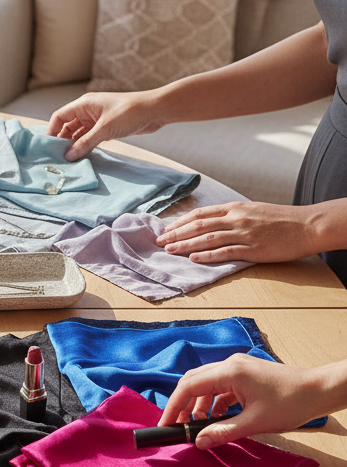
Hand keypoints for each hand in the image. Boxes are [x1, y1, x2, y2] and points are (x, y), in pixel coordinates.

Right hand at [45, 90, 163, 160]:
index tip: (47, 147)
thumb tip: (68, 156)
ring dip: (74, 145)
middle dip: (62, 141)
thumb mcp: (105, 129)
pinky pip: (89, 137)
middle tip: (57, 157)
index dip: (51, 131)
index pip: (59, 117)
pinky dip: (85, 146)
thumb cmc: (130, 113)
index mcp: (84, 104)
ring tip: (68, 160)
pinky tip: (82, 156)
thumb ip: (85, 143)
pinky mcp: (106, 127)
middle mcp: (88, 110)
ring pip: (78, 133)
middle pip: (67, 126)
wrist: (156, 110)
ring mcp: (97, 119)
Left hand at [156, 202, 319, 264]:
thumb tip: (211, 223)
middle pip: (198, 225)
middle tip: (159, 241)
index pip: (200, 214)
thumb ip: (232, 215)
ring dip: (185, 244)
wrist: (307, 225)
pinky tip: (193, 258)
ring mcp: (244, 233)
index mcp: (234, 208)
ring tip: (170, 250)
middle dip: (176, 234)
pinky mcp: (253, 248)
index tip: (166, 229)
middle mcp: (236, 218)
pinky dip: (207, 255)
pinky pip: (226, 252)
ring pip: (208, 238)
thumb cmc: (280, 219)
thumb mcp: (252, 210)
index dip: (180, 222)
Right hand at [159, 353, 330, 448]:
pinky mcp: (244, 373)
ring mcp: (237, 367)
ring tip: (198, 425)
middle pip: (193, 382)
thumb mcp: (255, 422)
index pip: (189, 386)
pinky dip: (213, 402)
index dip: (173, 406)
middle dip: (182, 404)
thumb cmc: (291, 403)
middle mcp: (229, 364)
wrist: (320, 390)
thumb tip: (199, 442)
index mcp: (229, 372)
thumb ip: (223, 431)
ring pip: (206, 384)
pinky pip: (219, 386)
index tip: (165, 424)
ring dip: (198, 404)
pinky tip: (217, 417)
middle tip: (176, 426)